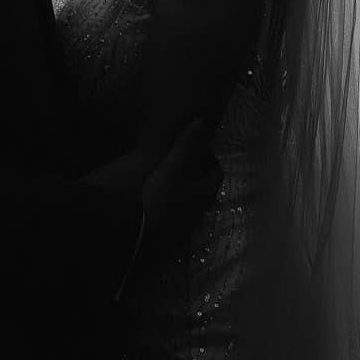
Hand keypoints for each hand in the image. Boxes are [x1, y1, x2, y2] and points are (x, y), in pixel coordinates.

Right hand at [138, 113, 222, 249]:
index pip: (216, 173)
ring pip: (193, 206)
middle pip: (206, 191)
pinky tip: (160, 206)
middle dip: (198, 177)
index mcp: (204, 193)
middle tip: (184, 164)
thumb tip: (201, 121)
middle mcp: (201, 211)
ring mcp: (187, 227)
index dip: (209, 159)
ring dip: (186, 194)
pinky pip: (179, 220)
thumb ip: (185, 145)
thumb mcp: (172, 168)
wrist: (143, 237)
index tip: (198, 150)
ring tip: (171, 184)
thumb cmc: (161, 199)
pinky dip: (174, 209)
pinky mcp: (173, 238)